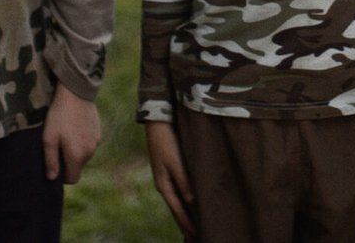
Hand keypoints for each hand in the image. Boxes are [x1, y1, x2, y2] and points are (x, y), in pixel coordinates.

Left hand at [43, 85, 101, 184]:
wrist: (76, 93)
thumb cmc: (59, 116)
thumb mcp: (49, 138)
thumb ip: (51, 161)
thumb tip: (52, 178)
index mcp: (77, 156)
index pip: (73, 179)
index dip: (63, 176)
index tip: (55, 163)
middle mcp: (90, 153)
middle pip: (78, 167)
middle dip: (69, 162)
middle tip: (58, 146)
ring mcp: (96, 142)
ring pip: (84, 155)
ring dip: (76, 151)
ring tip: (67, 135)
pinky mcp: (99, 132)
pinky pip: (90, 144)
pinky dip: (82, 141)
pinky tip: (75, 127)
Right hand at [145, 121, 196, 238]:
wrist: (158, 123)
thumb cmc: (167, 141)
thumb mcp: (176, 161)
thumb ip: (184, 181)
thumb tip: (192, 201)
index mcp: (164, 185)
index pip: (178, 210)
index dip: (187, 224)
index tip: (196, 237)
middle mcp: (165, 185)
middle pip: (177, 209)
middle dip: (186, 224)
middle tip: (195, 238)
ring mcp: (167, 178)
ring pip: (179, 201)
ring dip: (186, 214)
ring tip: (194, 227)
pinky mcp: (171, 171)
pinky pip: (180, 191)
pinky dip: (186, 201)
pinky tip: (191, 204)